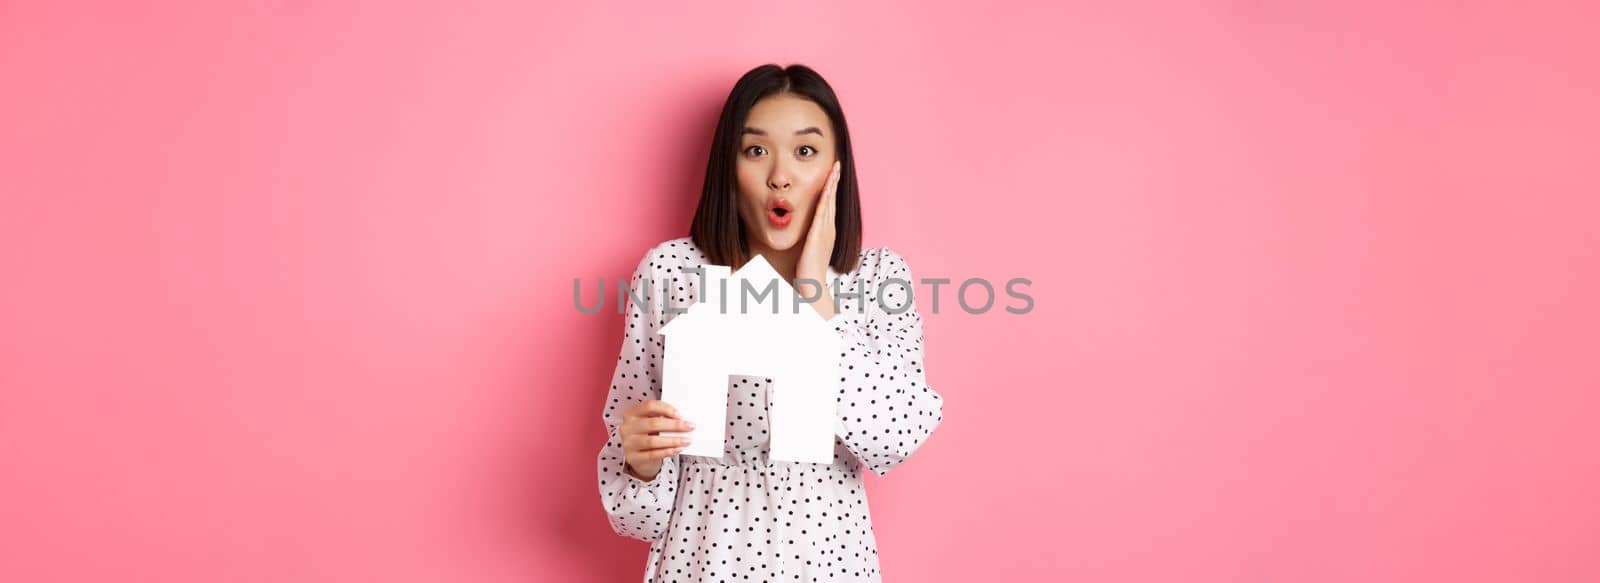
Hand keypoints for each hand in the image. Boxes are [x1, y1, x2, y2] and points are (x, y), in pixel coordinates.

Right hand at [619, 400, 694, 481]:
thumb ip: (662, 418)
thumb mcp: (651, 423)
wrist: (638, 456)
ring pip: (653, 441)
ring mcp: (628, 443)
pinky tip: (678, 449)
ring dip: (673, 440)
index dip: (666, 409)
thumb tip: (683, 419)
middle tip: (690, 426)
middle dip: (674, 425)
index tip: (680, 415)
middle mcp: (627, 427)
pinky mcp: (633, 458)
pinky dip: (668, 451)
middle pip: (653, 423)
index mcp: (631, 413)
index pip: (649, 406)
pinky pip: (653, 454)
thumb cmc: (648, 435)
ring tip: (687, 440)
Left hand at [796, 160, 839, 317]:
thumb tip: (803, 235)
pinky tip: (826, 188)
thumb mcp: (809, 250)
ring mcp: (825, 231)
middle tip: (837, 165)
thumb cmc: (808, 270)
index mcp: (826, 231)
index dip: (831, 189)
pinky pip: (823, 213)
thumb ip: (808, 240)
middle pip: (833, 200)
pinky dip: (826, 199)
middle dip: (835, 182)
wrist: (812, 284)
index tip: (833, 175)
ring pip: (830, 203)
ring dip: (832, 185)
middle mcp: (829, 229)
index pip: (830, 205)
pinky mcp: (818, 235)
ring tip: (835, 170)